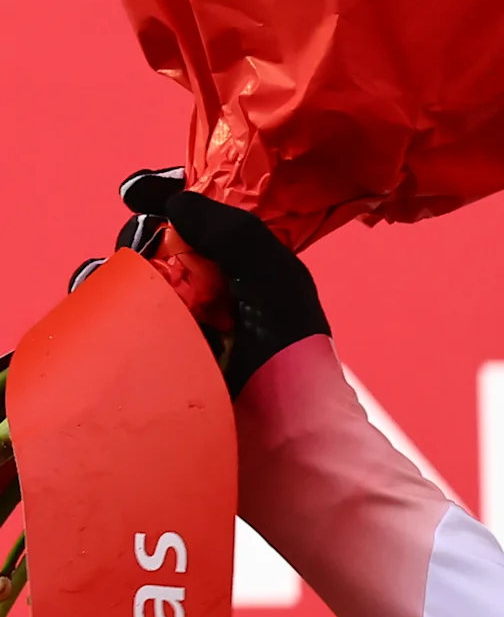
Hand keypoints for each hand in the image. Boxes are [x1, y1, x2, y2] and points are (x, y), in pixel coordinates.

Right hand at [113, 171, 329, 393]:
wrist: (279, 425)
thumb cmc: (288, 349)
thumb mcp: (272, 273)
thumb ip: (231, 228)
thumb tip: (174, 202)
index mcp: (243, 264)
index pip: (197, 213)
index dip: (166, 194)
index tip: (140, 190)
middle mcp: (210, 287)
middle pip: (153, 240)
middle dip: (141, 232)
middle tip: (148, 243)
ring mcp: (180, 319)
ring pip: (129, 275)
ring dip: (118, 267)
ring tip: (135, 276)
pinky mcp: (157, 350)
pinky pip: (114, 315)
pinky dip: (102, 302)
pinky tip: (108, 301)